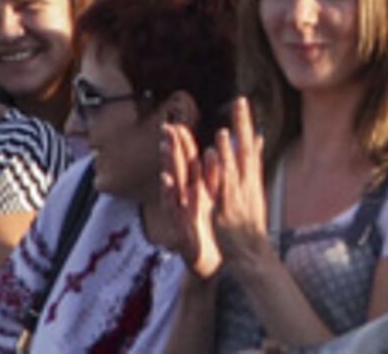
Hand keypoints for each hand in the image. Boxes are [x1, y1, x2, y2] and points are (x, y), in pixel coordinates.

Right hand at [160, 121, 223, 278]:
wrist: (213, 260)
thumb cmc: (211, 226)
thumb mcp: (215, 197)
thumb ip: (217, 173)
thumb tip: (221, 150)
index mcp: (194, 188)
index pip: (187, 162)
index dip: (182, 144)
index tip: (178, 125)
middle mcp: (184, 197)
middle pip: (177, 170)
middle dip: (171, 151)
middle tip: (166, 132)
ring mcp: (181, 213)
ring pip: (173, 188)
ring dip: (170, 171)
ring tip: (166, 153)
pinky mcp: (181, 228)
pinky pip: (177, 211)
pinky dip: (175, 197)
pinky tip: (174, 184)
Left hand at [211, 97, 273, 277]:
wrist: (251, 249)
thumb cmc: (249, 218)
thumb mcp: (253, 186)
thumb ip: (253, 160)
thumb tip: (258, 137)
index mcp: (250, 176)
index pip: (248, 143)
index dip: (245, 122)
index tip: (241, 101)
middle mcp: (246, 181)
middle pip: (245, 149)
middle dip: (242, 125)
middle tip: (240, 102)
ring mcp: (237, 194)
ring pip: (233, 169)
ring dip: (228, 149)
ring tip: (222, 130)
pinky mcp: (227, 208)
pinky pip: (222, 187)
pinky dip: (219, 171)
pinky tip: (213, 158)